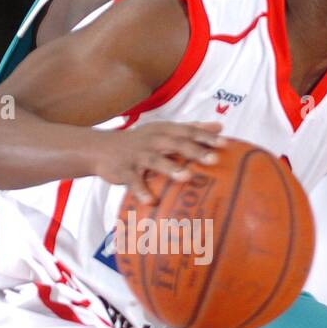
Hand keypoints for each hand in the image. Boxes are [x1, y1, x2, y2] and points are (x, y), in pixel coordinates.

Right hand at [92, 120, 223, 202]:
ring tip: (186, 178)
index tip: (225, 143)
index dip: (206, 136)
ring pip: (155, 160)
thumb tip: (220, 126)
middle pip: (175, 143)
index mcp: (164, 130)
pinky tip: (151, 201)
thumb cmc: (141, 142)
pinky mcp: (123, 170)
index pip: (188, 131)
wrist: (101, 148)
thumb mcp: (164, 131)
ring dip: (171, 168)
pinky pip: (133, 181)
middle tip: (214, 160)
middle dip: (194, 151)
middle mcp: (152, 140)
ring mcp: (137, 155)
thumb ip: (191, 129)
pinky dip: (141, 190)